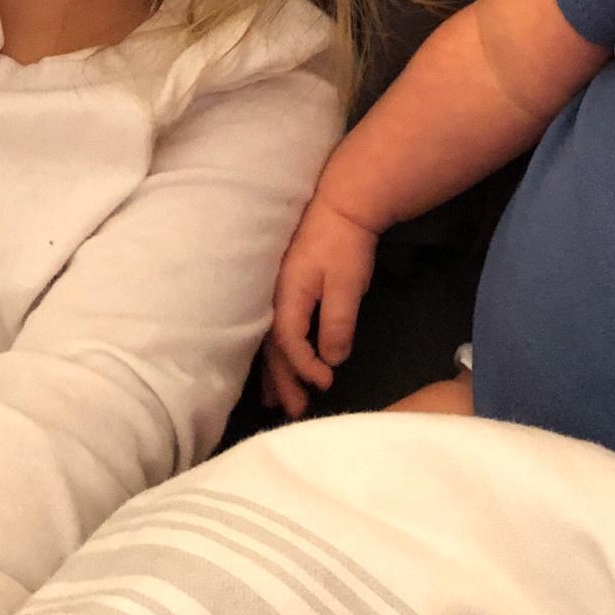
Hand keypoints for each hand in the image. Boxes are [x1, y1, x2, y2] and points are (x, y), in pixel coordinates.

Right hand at [262, 196, 378, 417]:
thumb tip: (332, 358)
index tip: (326, 383)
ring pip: (268, 340)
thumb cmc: (345, 242)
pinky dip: (276, 350)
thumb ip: (337, 321)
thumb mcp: (346, 283)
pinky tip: (279, 362)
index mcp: (285, 295)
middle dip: (283, 381)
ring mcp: (275, 290)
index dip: (304, 367)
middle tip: (296, 411)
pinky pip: (274, 327)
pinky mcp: (284, 286)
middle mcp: (272, 296)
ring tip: (277, 401)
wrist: (344, 203)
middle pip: (271, 347)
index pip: (287, 343)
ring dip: (274, 371)